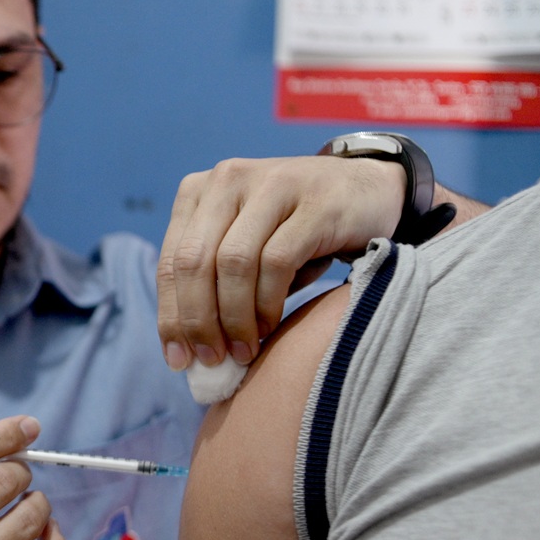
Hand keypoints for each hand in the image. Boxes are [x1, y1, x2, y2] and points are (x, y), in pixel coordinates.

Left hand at [156, 155, 404, 370]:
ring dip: (234, 317)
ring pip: (232, 264)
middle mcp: (227, 179)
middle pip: (194, 262)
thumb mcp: (244, 246)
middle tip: (211, 360)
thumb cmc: (296, 232)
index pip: (170, 261)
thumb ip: (213, 282)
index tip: (177, 360)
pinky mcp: (312, 203)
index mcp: (199, 190)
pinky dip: (267, 302)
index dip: (170, 315)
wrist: (369, 193)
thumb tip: (188, 349)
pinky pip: (276, 262)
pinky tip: (268, 327)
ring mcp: (270, 185)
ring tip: (242, 351)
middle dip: (198, 320)